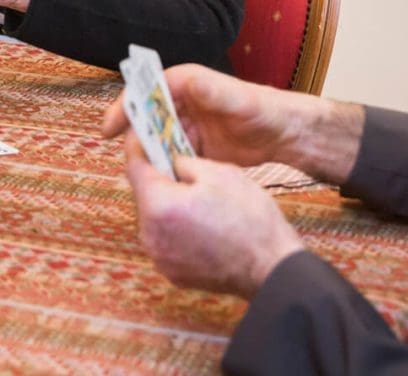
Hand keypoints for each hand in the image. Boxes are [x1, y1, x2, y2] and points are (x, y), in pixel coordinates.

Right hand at [101, 63, 294, 167]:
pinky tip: (163, 181)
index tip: (108, 130)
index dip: (124, 108)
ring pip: (156, 141)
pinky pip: (171, 157)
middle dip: (134, 138)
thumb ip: (211, 90)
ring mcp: (186, 126)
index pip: (144, 92)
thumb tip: (187, 81)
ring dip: (149, 156)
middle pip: (146, 119)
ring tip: (143, 175)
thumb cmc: (262, 108)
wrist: (284, 134)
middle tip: (128, 161)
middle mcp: (180, 103)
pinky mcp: (194, 147)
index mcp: (184, 84)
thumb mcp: (237, 98)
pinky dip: (165, 167)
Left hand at [124, 137, 302, 297]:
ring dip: (167, 203)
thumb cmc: (251, 220)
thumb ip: (185, 162)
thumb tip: (171, 160)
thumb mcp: (220, 174)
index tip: (144, 135)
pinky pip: (166, 239)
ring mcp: (160, 257)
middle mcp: (151, 235)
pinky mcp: (172, 273)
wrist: (273, 269)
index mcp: (160, 206)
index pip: (134, 167)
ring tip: (193, 193)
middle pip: (143, 194)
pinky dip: (176, 227)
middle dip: (157, 176)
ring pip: (154, 218)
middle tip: (174, 161)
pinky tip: (199, 221)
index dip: (139, 146)